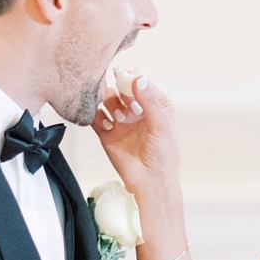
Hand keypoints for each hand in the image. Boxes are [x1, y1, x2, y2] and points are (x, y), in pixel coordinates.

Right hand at [92, 74, 179, 196]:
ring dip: (111, 104)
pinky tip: (109, 126)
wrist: (150, 182)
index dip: (133, 80)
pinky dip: (98, 117)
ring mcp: (121, 121)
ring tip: (119, 118)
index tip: (125, 77)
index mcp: (155, 106)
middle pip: (121, 89)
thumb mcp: (161, 125)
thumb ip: (149, 102)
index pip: (141, 84)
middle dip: (120, 91)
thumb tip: (138, 80)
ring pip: (108, 100)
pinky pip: (96, 117)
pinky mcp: (107, 133)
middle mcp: (137, 111)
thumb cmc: (164, 157)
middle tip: (122, 98)